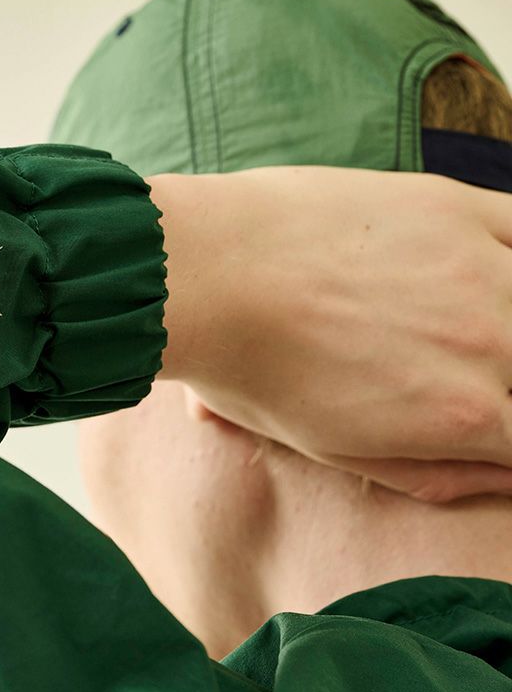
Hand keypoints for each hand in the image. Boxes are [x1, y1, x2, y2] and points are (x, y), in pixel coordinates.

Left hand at [150, 165, 511, 502]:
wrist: (209, 276)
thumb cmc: (255, 374)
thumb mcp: (335, 451)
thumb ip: (432, 474)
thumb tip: (505, 482)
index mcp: (462, 416)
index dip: (505, 439)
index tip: (483, 426)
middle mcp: (492, 344)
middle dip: (501, 387)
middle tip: (441, 376)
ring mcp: (480, 269)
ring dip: (504, 326)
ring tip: (453, 332)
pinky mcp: (455, 209)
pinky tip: (482, 276)